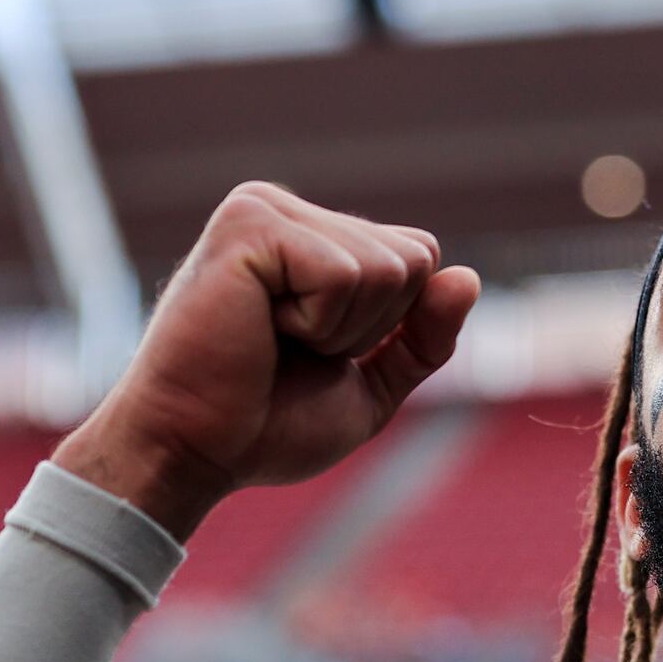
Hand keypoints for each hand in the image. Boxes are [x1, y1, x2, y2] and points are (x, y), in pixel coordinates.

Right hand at [53, 181, 480, 539]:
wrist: (194, 453)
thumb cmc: (266, 425)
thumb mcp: (371, 387)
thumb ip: (424, 338)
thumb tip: (468, 277)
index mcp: (313, 238)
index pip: (420, 257)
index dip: (391, 325)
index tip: (316, 353)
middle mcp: (288, 209)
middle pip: (413, 258)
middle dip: (370, 328)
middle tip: (289, 350)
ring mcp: (265, 208)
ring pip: (387, 267)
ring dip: (340, 329)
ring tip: (271, 339)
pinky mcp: (248, 223)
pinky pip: (344, 274)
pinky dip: (316, 323)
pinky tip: (258, 327)